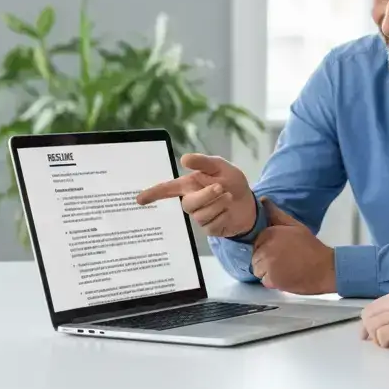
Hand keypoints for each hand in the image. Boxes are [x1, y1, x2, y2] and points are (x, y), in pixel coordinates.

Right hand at [136, 153, 256, 236]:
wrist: (250, 202)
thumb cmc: (232, 182)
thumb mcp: (221, 167)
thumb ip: (204, 163)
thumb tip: (184, 159)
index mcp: (189, 185)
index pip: (167, 189)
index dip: (153, 194)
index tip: (138, 199)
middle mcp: (191, 201)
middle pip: (188, 204)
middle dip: (205, 195)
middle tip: (221, 187)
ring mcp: (199, 216)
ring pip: (201, 215)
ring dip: (218, 204)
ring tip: (229, 197)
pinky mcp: (209, 228)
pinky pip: (212, 224)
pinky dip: (224, 215)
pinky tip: (229, 211)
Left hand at [251, 199, 335, 293]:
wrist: (325, 268)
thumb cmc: (310, 246)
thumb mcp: (295, 226)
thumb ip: (276, 214)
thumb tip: (263, 200)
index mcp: (270, 233)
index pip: (257, 242)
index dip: (268, 247)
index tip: (281, 249)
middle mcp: (266, 248)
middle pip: (256, 257)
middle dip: (267, 259)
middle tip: (285, 259)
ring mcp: (268, 265)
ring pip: (258, 270)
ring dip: (268, 271)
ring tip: (285, 268)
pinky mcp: (271, 280)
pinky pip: (264, 281)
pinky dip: (273, 281)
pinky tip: (286, 276)